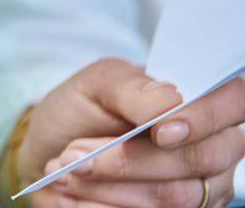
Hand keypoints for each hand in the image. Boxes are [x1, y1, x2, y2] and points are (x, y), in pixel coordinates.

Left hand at [10, 59, 244, 207]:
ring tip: (66, 170)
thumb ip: (132, 88)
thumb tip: (170, 101)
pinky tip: (70, 196)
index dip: (206, 119)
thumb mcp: (96, 84)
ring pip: (173, 198)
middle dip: (130, 160)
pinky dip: (100, 207)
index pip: (235, 102)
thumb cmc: (83, 109)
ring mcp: (200, 190)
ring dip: (109, 186)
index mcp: (201, 103)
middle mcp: (213, 149)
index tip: (160, 132)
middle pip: (198, 160)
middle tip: (76, 154)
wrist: (54, 148)